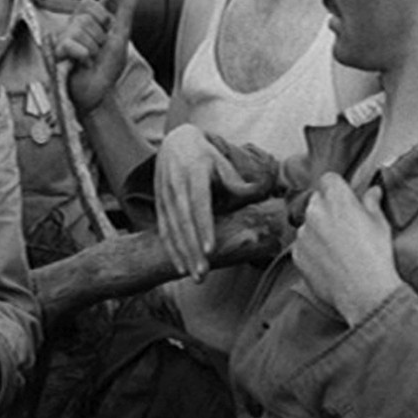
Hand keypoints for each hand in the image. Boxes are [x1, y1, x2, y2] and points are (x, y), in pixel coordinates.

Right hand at [57, 0, 138, 115]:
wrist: (98, 93)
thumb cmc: (107, 68)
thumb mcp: (121, 37)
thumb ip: (126, 11)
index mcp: (86, 22)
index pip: (87, 2)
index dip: (100, 16)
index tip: (105, 30)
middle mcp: (72, 28)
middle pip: (86, 16)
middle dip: (99, 36)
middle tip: (97, 52)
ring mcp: (62, 39)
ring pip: (80, 29)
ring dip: (92, 49)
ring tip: (89, 61)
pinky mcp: (56, 52)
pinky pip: (72, 44)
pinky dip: (83, 56)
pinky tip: (82, 64)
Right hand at [155, 124, 246, 280]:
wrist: (174, 142)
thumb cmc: (205, 155)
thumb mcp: (221, 162)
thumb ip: (236, 182)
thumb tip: (258, 198)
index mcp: (193, 171)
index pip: (198, 203)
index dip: (204, 227)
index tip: (210, 250)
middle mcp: (176, 184)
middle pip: (184, 222)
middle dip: (192, 249)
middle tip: (202, 274)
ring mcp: (164, 195)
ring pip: (172, 229)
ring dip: (183, 254)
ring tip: (195, 276)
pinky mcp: (159, 204)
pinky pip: (163, 230)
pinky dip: (171, 249)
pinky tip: (180, 267)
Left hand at [291, 174, 401, 326]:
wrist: (365, 291)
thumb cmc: (376, 255)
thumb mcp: (380, 224)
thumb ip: (372, 203)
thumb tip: (373, 191)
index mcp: (336, 198)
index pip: (329, 179)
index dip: (337, 188)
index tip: (345, 199)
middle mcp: (314, 211)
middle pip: (317, 201)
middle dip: (327, 208)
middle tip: (345, 226)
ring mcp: (303, 233)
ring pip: (308, 224)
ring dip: (319, 230)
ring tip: (339, 249)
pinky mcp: (297, 254)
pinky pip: (303, 245)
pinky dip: (313, 250)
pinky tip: (330, 262)